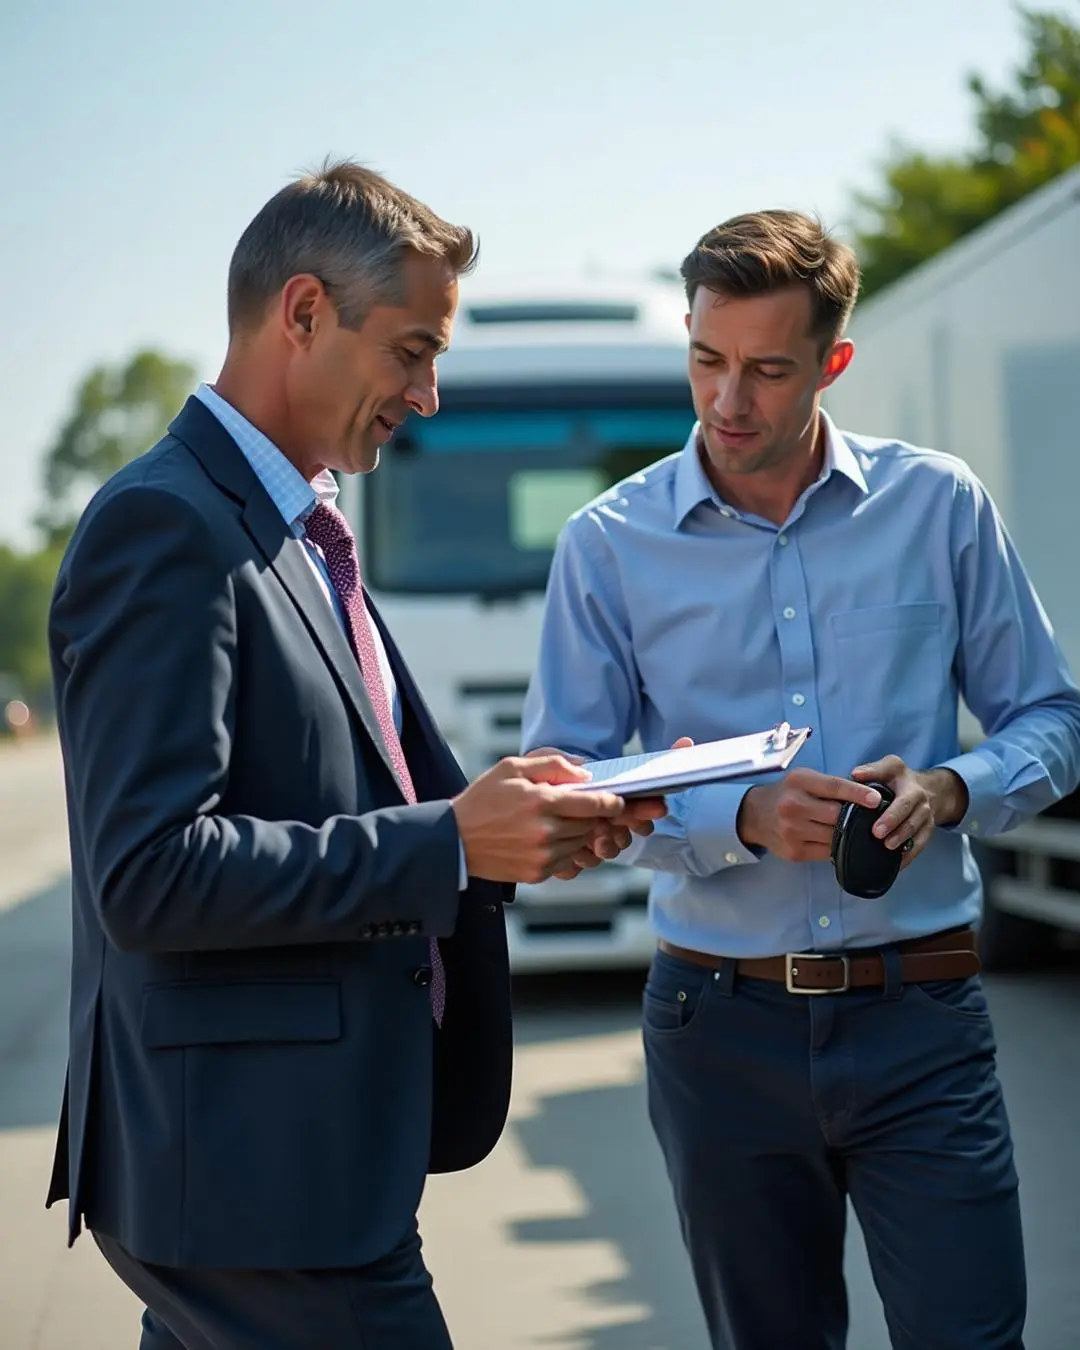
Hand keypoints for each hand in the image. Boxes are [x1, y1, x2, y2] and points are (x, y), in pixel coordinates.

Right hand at [452, 754, 634, 883]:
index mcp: (542, 802)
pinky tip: (549, 839)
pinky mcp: (538, 873)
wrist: (455, 839)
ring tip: (562, 822)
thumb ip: (551, 764)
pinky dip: (567, 850)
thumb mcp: (511, 767)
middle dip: (595, 816)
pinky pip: (568, 861)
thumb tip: (585, 773)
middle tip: (586, 809)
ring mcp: (543, 856)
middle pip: (592, 825)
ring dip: (581, 833)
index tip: (616, 800)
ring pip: (582, 844)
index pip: (595, 804)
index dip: (612, 802)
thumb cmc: (483, 799)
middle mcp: (546, 832)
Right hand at [737, 768, 882, 862]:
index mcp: (798, 782)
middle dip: (855, 817)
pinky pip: (826, 852)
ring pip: (834, 836)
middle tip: (871, 818)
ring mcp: (792, 831)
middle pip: (837, 815)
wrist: (754, 815)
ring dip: (848, 834)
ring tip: (856, 830)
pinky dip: (836, 847)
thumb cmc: (785, 794)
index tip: (877, 799)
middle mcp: (793, 806)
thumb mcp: (803, 779)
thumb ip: (830, 786)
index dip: (858, 794)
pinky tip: (840, 841)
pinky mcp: (794, 852)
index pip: (835, 787)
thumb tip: (866, 796)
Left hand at [851, 756, 968, 867]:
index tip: (875, 816)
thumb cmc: (901, 780)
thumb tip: (855, 775)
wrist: (929, 791)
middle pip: (910, 815)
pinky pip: (919, 846)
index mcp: (910, 787)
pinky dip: (909, 856)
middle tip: (877, 833)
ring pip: (916, 831)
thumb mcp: (889, 767)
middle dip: (893, 824)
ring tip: (886, 848)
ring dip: (902, 840)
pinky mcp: (927, 832)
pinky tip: (895, 864)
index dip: (890, 810)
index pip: (901, 797)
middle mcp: (921, 802)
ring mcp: (926, 818)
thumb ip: (872, 770)